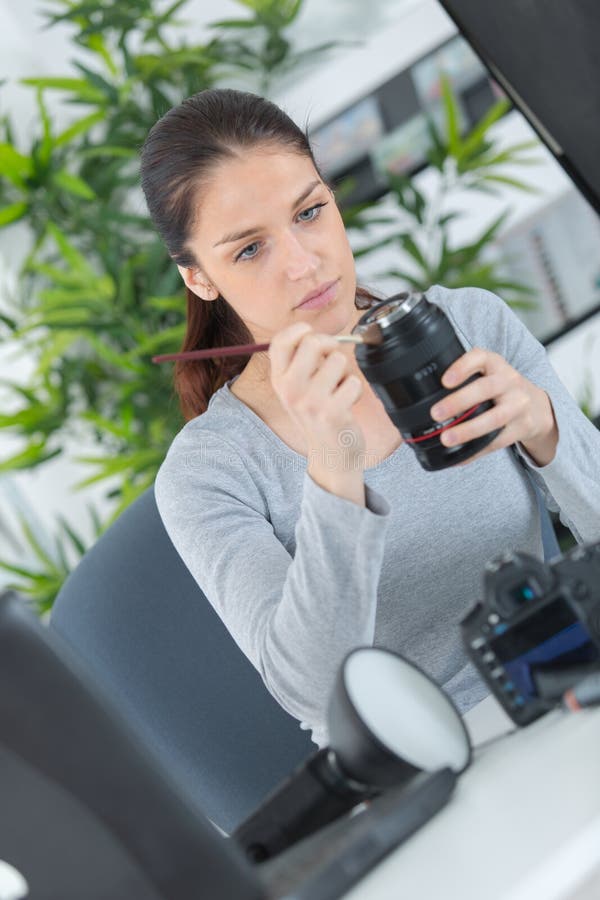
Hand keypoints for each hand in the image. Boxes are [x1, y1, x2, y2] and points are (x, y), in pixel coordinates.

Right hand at [268, 323, 365, 468]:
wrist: (329, 455)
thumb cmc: (317, 414)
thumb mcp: (297, 388)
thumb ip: (301, 361)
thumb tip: (318, 333)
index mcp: (278, 380)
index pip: (279, 342)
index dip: (299, 330)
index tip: (311, 334)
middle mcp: (290, 390)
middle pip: (313, 342)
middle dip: (330, 345)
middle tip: (333, 360)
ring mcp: (310, 402)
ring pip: (339, 360)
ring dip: (345, 372)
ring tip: (338, 389)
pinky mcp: (332, 413)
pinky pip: (354, 382)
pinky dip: (356, 390)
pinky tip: (347, 403)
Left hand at [430, 347, 558, 466]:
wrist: (537, 407)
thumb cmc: (502, 389)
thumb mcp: (488, 374)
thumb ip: (464, 377)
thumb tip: (422, 391)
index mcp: (496, 364)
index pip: (480, 358)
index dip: (462, 367)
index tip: (444, 380)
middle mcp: (509, 381)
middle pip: (486, 389)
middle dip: (459, 401)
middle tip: (435, 413)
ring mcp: (518, 405)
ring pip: (494, 418)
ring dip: (468, 430)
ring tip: (446, 438)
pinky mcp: (522, 427)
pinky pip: (498, 441)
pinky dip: (477, 451)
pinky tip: (460, 457)